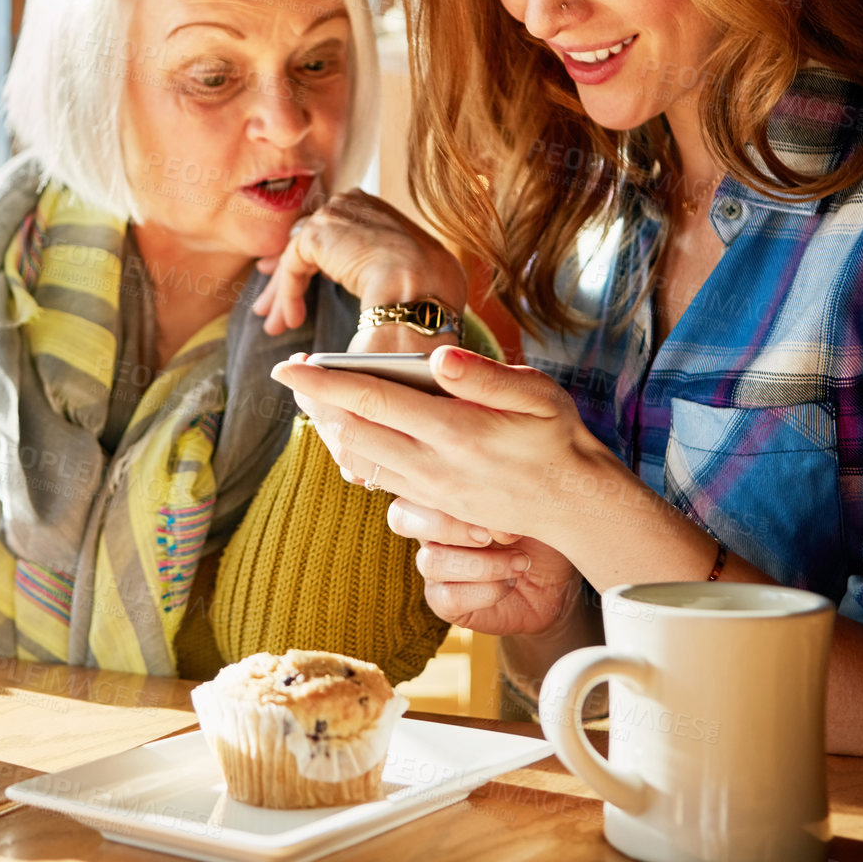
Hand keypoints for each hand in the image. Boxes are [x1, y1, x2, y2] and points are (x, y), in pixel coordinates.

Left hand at [252, 189, 466, 336]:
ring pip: (298, 257)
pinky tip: (293, 320)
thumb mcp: (409, 276)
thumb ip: (384, 276)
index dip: (314, 261)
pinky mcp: (316, 234)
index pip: (334, 231)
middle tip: (273, 308)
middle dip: (289, 279)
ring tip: (275, 325)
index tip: (298, 286)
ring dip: (284, 293)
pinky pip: (293, 266)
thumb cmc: (430, 291)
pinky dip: (289, 294)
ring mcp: (334, 215)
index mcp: (375, 209)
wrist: (421, 289)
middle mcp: (352, 204)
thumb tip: (378, 300)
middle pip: (310, 242)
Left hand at [269, 344, 637, 548]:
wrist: (575, 505)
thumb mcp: (538, 395)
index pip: (373, 400)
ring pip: (359, 459)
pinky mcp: (432, 504)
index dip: (324, 383)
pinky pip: (378, 478)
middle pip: (352, 432)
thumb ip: (486, 376)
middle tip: (291, 375)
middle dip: (316, 403)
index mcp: (455, 431)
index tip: (287, 367)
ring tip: (313, 398)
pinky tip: (349, 431)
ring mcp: (429, 490)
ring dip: (330, 429)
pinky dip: (354, 453)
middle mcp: (433, 465)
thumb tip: (438, 356)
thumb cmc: (558, 437)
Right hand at [385, 499, 581, 634]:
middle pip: (401, 517)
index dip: (445, 487)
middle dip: (450, 525)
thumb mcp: (530, 500)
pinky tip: (511, 582)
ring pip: (429, 561)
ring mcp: (434, 564)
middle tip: (494, 534)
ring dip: (482, 564)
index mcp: (442, 494)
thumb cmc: (540, 528)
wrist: (560, 580)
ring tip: (521, 562)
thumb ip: (503, 490)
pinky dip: (486, 591)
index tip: (495, 493)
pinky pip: (447, 596)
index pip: (413, 479)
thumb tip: (489, 509)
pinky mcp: (444, 600)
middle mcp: (430, 527)